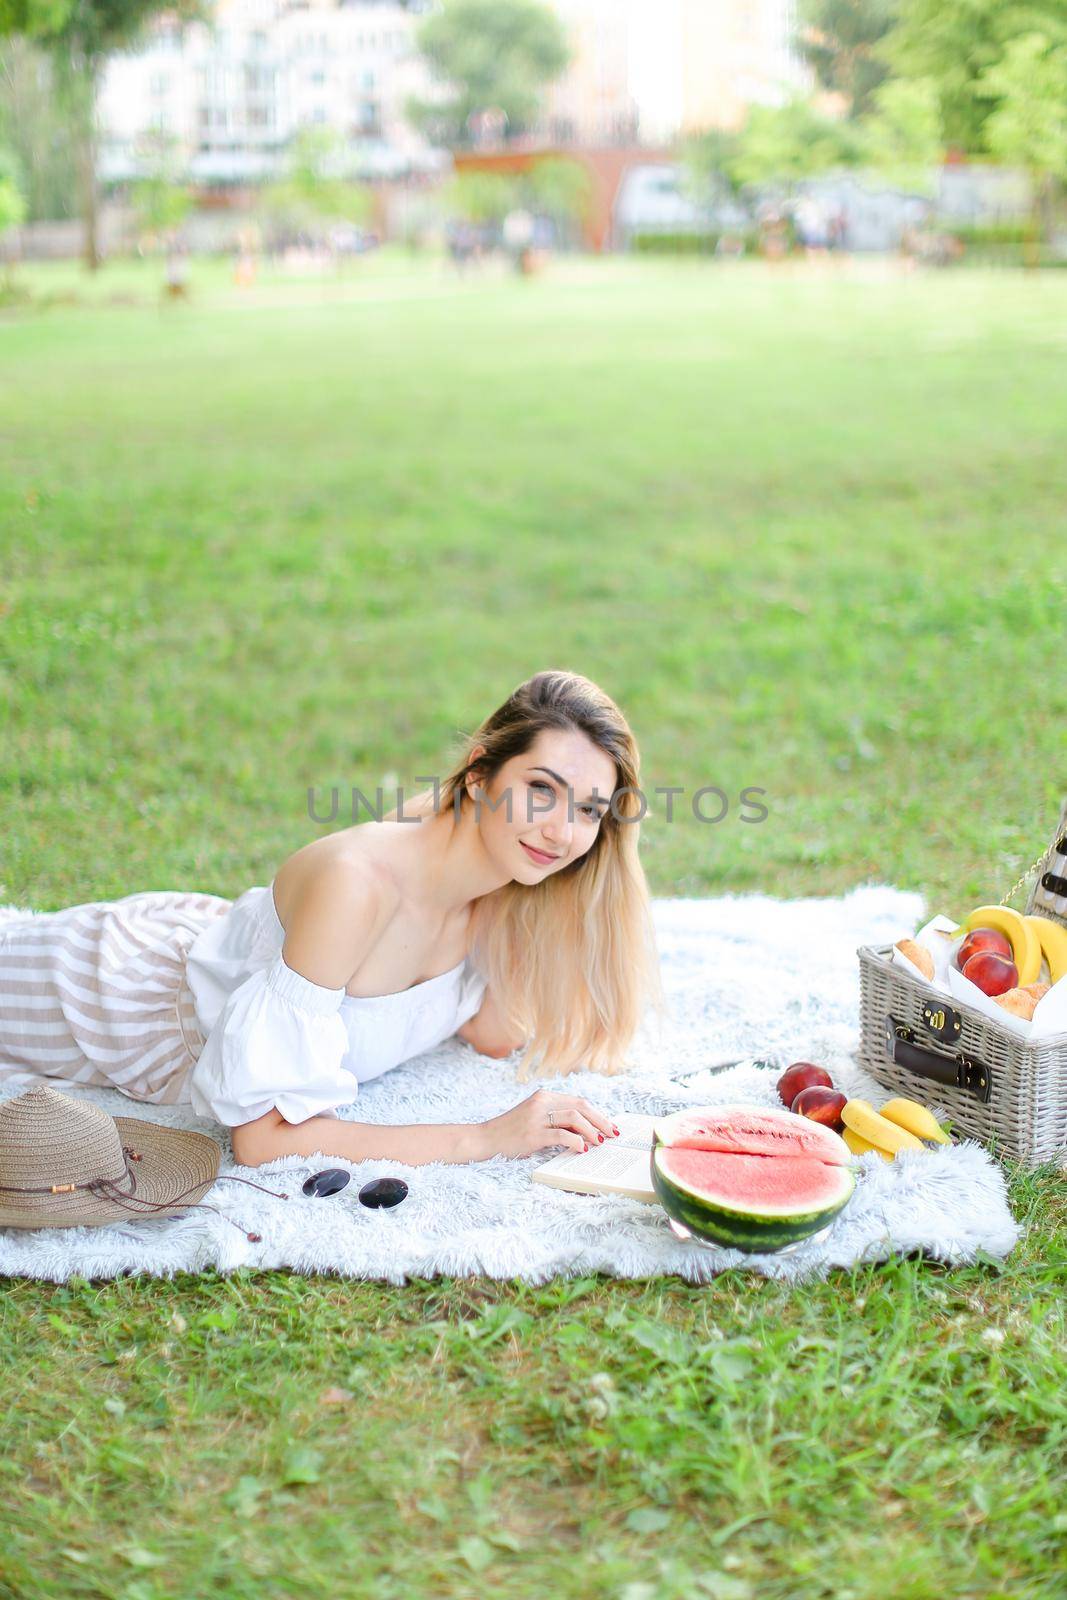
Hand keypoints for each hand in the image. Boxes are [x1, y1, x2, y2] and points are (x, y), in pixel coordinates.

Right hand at [478, 1088, 619, 1158]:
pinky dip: (576, 1142)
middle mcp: (542, 1103)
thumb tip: (587, 1131)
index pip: (578, 1102)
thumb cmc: (512, 1132)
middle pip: (580, 1107)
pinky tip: (582, 1149)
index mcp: (544, 1096)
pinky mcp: (533, 1134)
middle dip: (600, 1121)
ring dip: (592, 1131)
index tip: (609, 1126)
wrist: (485, 1139)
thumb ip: (557, 1120)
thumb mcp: (535, 1118)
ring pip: (574, 1118)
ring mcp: (537, 1117)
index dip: (597, 1114)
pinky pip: (561, 1135)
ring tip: (600, 1142)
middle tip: (613, 1134)